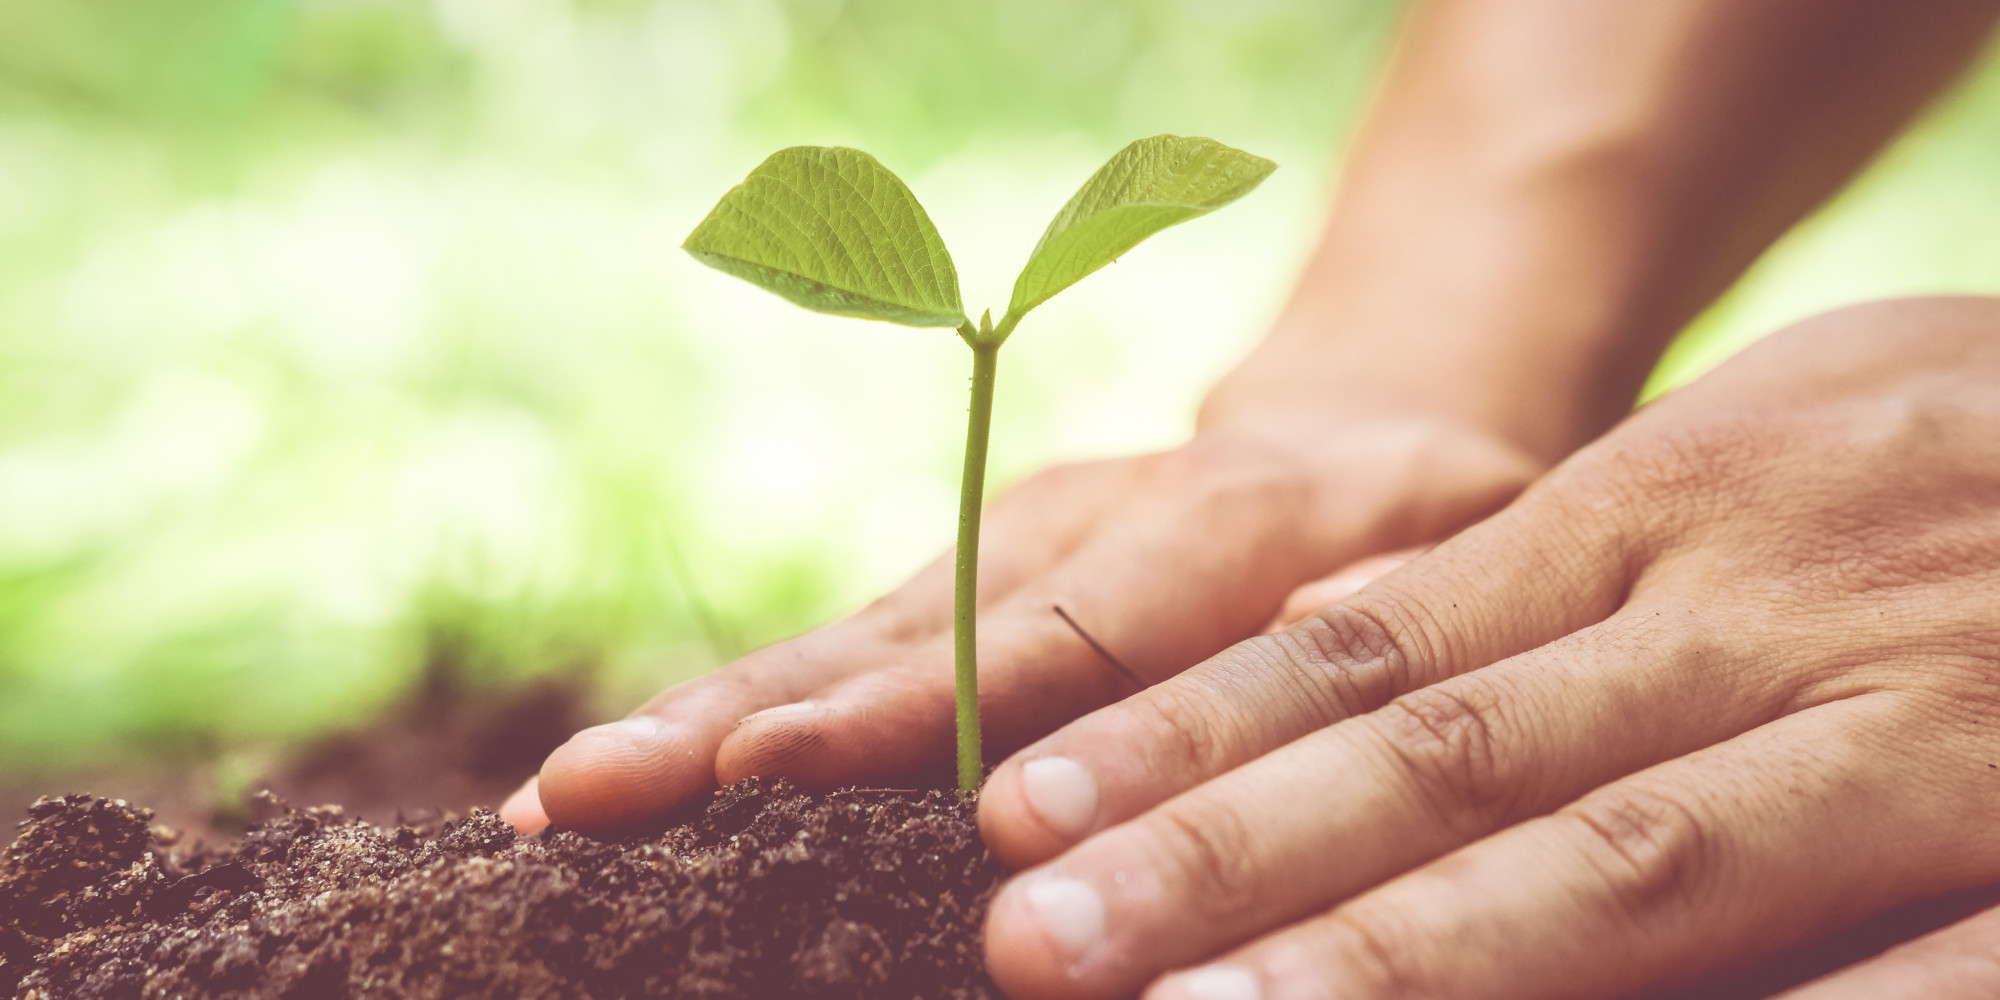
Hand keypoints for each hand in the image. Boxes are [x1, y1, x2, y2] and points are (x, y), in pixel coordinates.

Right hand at [502, 404, 1536, 832]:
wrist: (1369, 422)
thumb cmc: (1438, 513)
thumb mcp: (1470, 542)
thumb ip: (1396, 606)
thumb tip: (1318, 642)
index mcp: (1210, 524)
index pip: (1055, 633)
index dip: (920, 708)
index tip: (779, 770)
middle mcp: (1078, 522)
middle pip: (901, 631)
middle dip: (746, 721)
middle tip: (593, 793)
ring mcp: (1011, 541)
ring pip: (848, 636)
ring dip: (704, 718)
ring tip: (561, 798)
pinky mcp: (975, 567)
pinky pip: (852, 645)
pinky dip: (742, 713)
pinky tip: (631, 776)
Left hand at [976, 296, 1999, 999]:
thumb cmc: (1936, 446)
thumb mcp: (1736, 448)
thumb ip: (1539, 568)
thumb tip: (1315, 649)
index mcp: (1657, 511)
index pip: (1374, 644)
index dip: (1189, 739)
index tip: (1021, 810)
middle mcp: (1743, 616)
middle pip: (1443, 757)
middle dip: (1225, 859)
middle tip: (1032, 939)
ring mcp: (1895, 730)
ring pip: (1608, 863)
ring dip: (1393, 957)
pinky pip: (1882, 971)